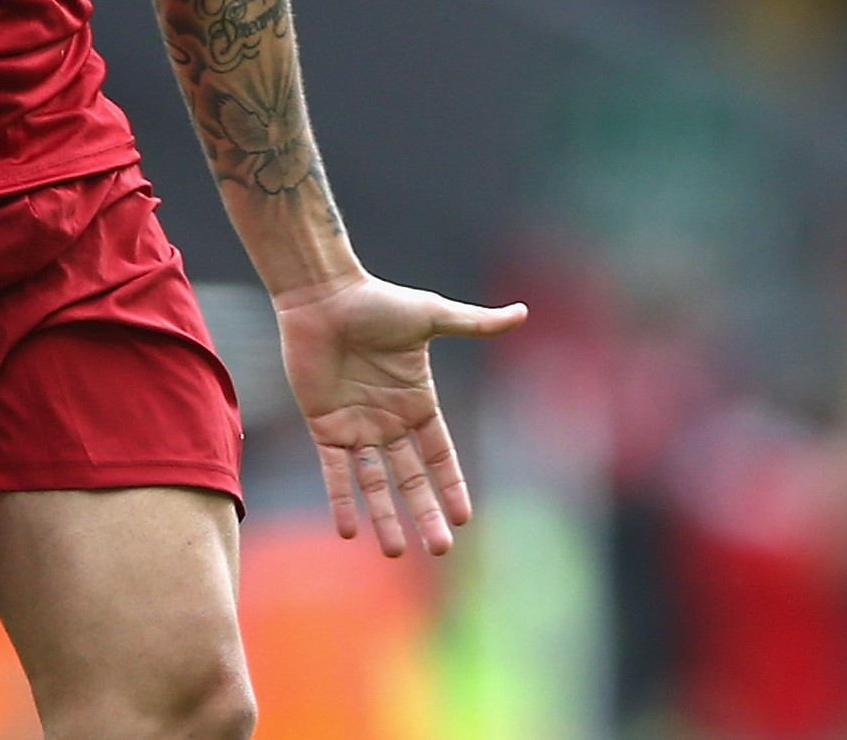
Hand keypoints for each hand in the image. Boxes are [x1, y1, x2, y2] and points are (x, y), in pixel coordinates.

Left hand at [274, 272, 527, 555]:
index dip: (451, 485)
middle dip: (425, 512)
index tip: (464, 518)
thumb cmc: (377, 302)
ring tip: (395, 551)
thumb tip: (523, 312)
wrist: (324, 296)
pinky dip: (341, 499)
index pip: (439, 454)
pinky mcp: (324, 426)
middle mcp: (389, 421)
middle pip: (411, 478)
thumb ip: (475, 323)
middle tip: (440, 549)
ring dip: (383, 516)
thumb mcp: (432, 316)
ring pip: (374, 482)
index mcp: (417, 402)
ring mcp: (356, 426)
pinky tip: (348, 530)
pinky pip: (335, 471)